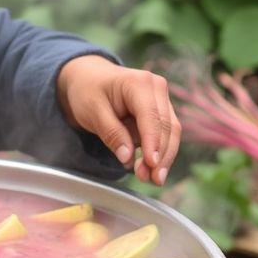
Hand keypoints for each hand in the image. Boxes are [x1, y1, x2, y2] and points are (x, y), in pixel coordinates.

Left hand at [56, 55, 180, 184]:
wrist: (88, 78)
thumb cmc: (87, 91)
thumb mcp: (92, 111)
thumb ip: (111, 133)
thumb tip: (127, 157)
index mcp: (138, 83)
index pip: (151, 117)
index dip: (153, 142)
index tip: (151, 164)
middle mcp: (156, 88)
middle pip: (167, 126)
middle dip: (160, 155)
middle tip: (151, 179)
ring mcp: (161, 98)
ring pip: (171, 132)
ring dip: (163, 157)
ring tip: (152, 179)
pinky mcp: (160, 110)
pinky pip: (164, 134)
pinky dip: (159, 152)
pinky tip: (151, 169)